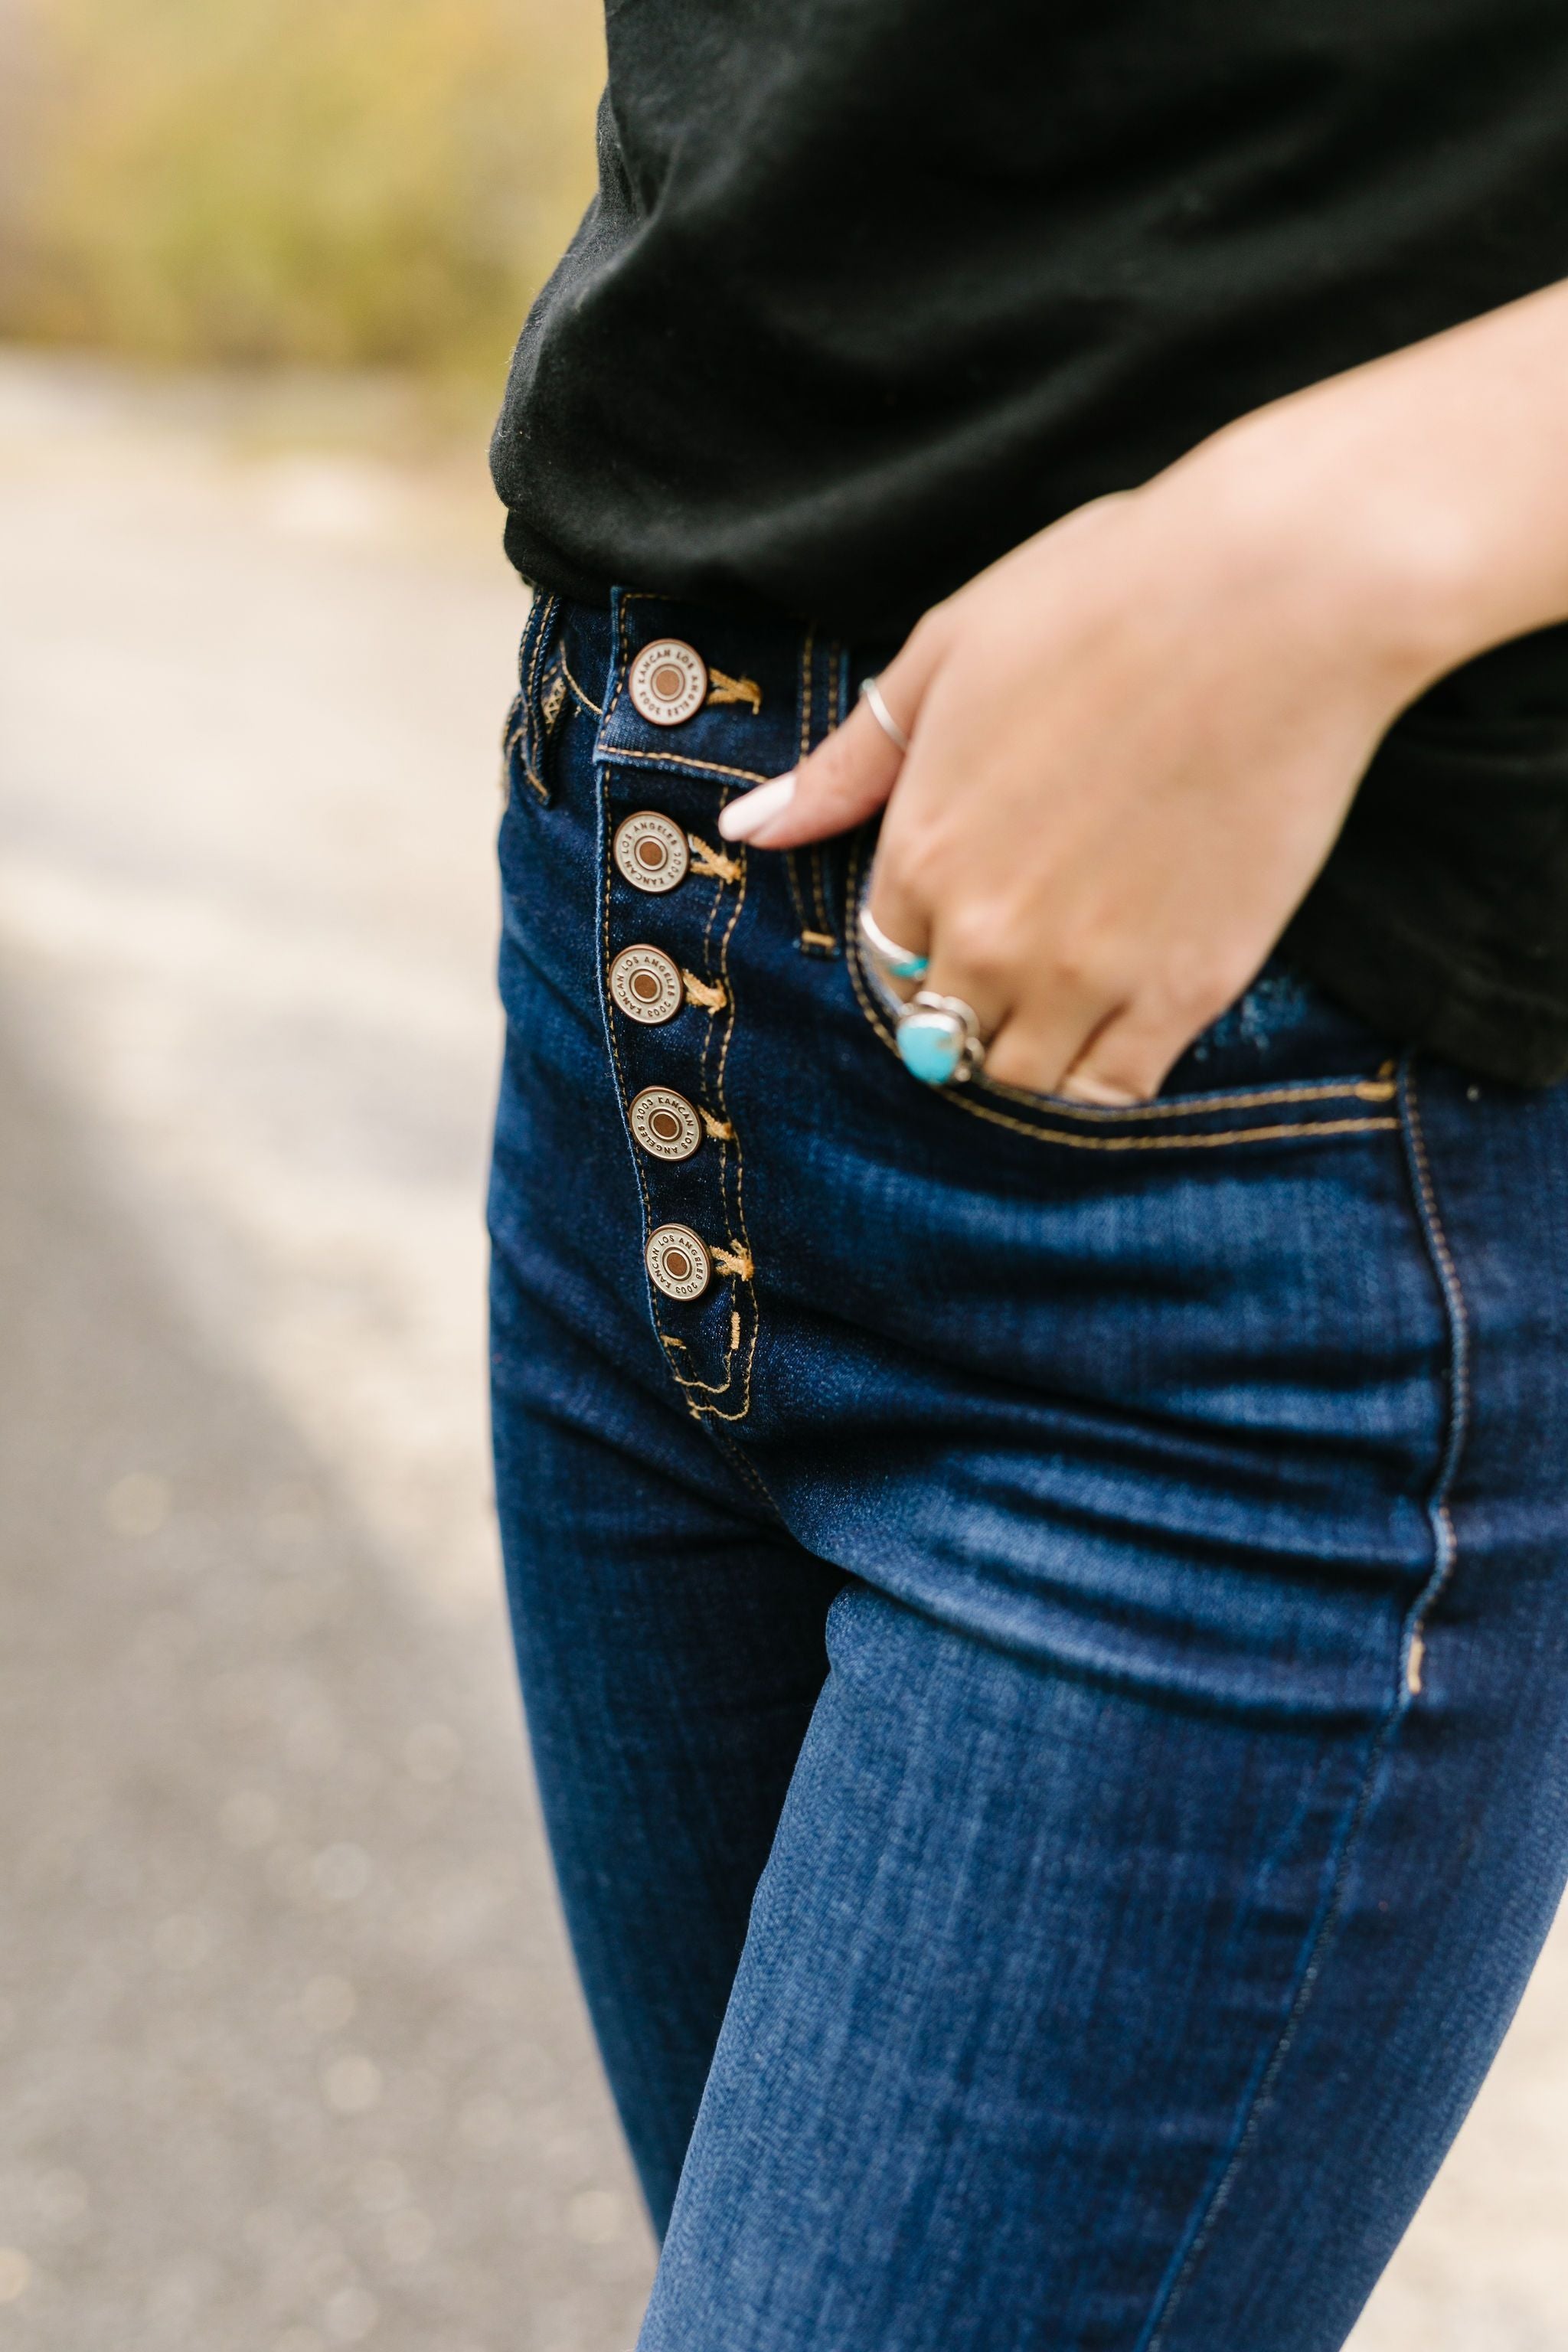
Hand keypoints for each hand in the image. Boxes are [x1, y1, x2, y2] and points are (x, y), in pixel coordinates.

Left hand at [719, 432, 1447, 1101]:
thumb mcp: (946, 654)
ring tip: (1074, 987)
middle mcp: (990, 933)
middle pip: (943, 1029)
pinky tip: (1125, 1015)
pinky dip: (1107, 1072)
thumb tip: (748, 830)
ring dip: (1032, 1045)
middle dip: (970, 998)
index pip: (884, 956)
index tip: (968, 903)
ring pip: (1023, 1077)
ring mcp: (1089, 973)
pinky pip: (1116, 1089)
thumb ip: (847, 765)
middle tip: (1028, 946)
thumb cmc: (1109, 597)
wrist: (1279, 596)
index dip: (923, 936)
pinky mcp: (1187, 990)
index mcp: (922, 851)